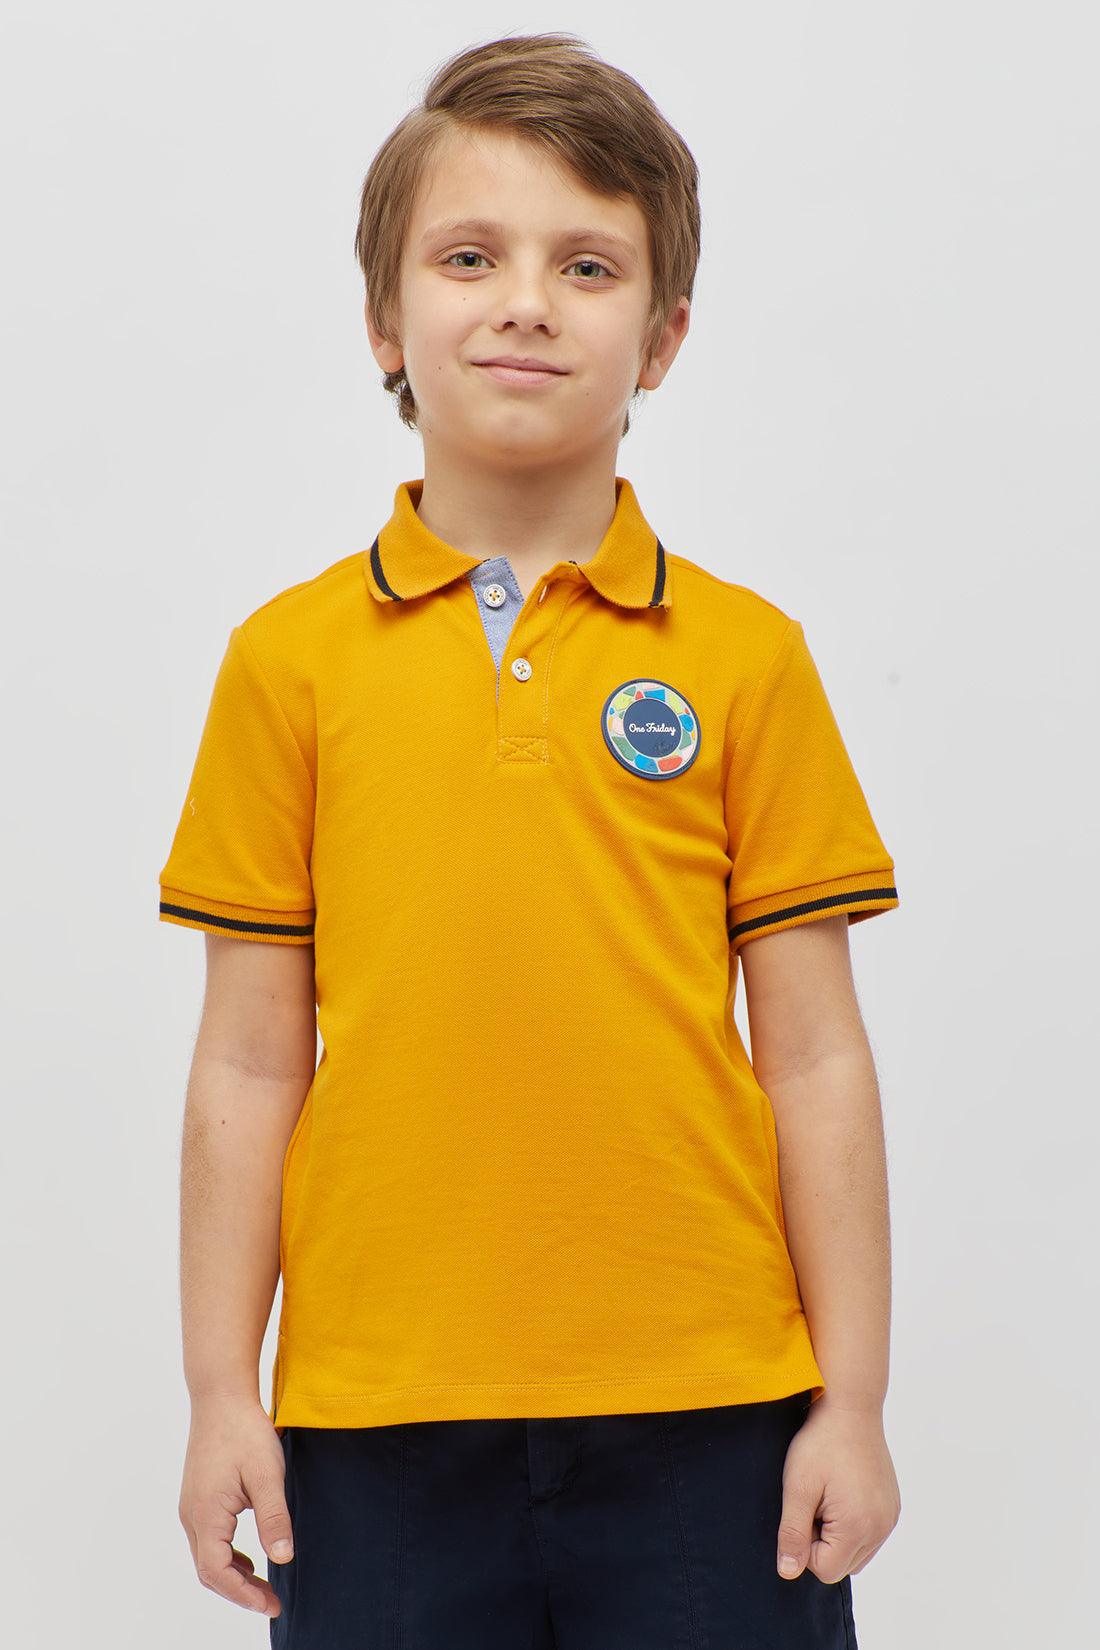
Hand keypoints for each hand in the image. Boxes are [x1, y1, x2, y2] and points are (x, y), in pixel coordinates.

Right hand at [179, 1394, 293, 1618]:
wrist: (221, 1396)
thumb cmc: (244, 1431)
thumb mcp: (267, 1474)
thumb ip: (274, 1518)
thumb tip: (283, 1559)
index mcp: (206, 1514)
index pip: (217, 1572)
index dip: (243, 1595)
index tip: (270, 1605)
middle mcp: (191, 1515)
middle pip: (209, 1571)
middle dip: (240, 1592)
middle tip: (272, 1602)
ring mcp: (192, 1506)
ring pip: (207, 1557)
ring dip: (233, 1576)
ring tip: (264, 1586)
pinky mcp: (198, 1497)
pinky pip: (208, 1540)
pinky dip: (228, 1557)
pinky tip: (251, 1557)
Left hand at [776, 1396, 900, 1582]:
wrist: (851, 1407)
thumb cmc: (820, 1444)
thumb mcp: (798, 1487)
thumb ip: (793, 1534)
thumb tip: (788, 1573)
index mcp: (858, 1527)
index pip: (824, 1570)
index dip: (805, 1545)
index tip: (804, 1509)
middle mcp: (881, 1528)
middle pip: (842, 1565)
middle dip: (821, 1541)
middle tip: (815, 1500)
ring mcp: (890, 1517)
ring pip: (856, 1554)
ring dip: (836, 1535)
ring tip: (828, 1495)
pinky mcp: (892, 1507)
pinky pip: (869, 1536)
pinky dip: (852, 1525)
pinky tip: (842, 1492)